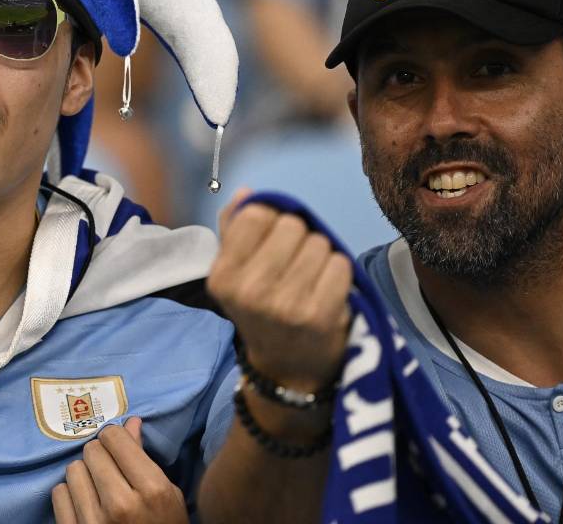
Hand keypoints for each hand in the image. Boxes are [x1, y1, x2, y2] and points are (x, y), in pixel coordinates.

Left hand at [52, 417, 187, 523]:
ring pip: (73, 470)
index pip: (114, 438)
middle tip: (111, 471)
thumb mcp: (169, 496)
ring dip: (85, 476)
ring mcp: (93, 523)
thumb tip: (130, 423)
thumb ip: (145, 459)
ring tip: (99, 490)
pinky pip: (58, 494)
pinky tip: (85, 505)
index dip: (116, 439)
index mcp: (151, 490)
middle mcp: (120, 504)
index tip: (119, 448)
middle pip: (92, 451)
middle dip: (101, 456)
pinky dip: (70, 496)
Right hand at [207, 191, 352, 392]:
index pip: (256, 215)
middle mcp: (249, 291)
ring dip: (321, 254)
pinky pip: (340, 264)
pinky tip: (327, 289)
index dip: (271, 219)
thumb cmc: (262, 310)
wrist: (287, 370)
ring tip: (311, 277)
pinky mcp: (320, 315)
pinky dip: (339, 272)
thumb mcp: (236, 274)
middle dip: (299, 236)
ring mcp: (286, 305)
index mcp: (222, 276)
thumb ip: (235, 229)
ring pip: (319, 243)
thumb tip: (247, 193)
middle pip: (292, 225)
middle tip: (295, 262)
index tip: (273, 239)